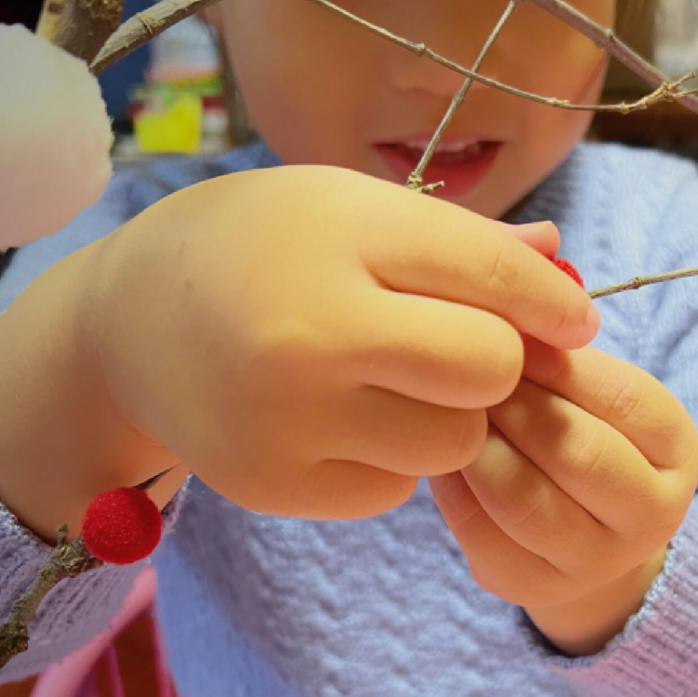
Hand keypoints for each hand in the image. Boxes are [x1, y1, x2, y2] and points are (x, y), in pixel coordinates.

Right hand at [83, 165, 596, 521]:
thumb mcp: (345, 207)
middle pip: (488, 369)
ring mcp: (288, 419)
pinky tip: (346, 420)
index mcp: (337, 236)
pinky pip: (395, 489)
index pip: (492, 275)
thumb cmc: (254, 247)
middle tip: (460, 348)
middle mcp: (311, 331)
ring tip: (396, 383)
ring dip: (448, 417)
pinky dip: (392, 459)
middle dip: (495, 361)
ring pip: (452, 442)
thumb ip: (456, 241)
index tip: (569, 318)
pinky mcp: (276, 484)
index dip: (550, 302)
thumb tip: (561, 264)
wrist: (128, 323)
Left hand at [428, 331, 697, 615]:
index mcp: (676, 451)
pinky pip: (479, 530)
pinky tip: (435, 451)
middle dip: (514, 404)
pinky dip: (450, 484)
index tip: (504, 330)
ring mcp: (593, 562)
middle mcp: (651, 515)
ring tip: (445, 408)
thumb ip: (562, 354)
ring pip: (523, 498)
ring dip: (476, 444)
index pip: (622, 398)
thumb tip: (505, 303)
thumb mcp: (593, 393)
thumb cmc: (580, 435)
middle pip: (577, 451)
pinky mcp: (530, 586)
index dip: (557, 362)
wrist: (583, 537)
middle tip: (465, 371)